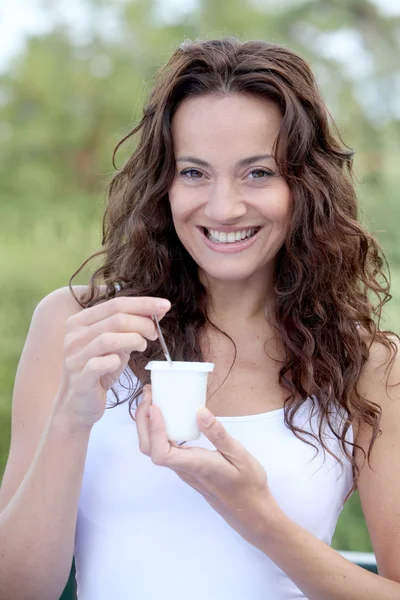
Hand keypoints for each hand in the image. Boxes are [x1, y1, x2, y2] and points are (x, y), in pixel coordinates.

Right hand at [55, 296, 170, 428]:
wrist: (78, 404)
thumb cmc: (99, 371)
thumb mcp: (115, 345)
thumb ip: (130, 328)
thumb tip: (155, 312)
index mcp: (80, 322)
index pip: (115, 303)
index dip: (143, 303)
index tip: (165, 305)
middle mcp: (74, 336)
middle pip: (116, 318)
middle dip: (143, 323)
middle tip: (155, 333)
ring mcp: (74, 357)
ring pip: (108, 339)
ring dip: (133, 340)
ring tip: (143, 346)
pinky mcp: (79, 378)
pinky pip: (100, 364)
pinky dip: (116, 361)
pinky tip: (121, 362)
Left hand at [136, 385, 277, 547]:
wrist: (250, 510)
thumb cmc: (247, 484)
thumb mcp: (240, 455)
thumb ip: (219, 434)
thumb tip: (200, 412)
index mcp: (195, 465)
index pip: (161, 453)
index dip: (153, 429)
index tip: (155, 407)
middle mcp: (183, 468)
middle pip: (149, 449)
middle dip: (142, 421)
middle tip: (149, 395)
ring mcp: (183, 469)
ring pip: (155, 449)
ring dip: (148, 425)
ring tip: (154, 401)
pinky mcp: (187, 466)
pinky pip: (165, 448)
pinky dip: (158, 430)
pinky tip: (168, 416)